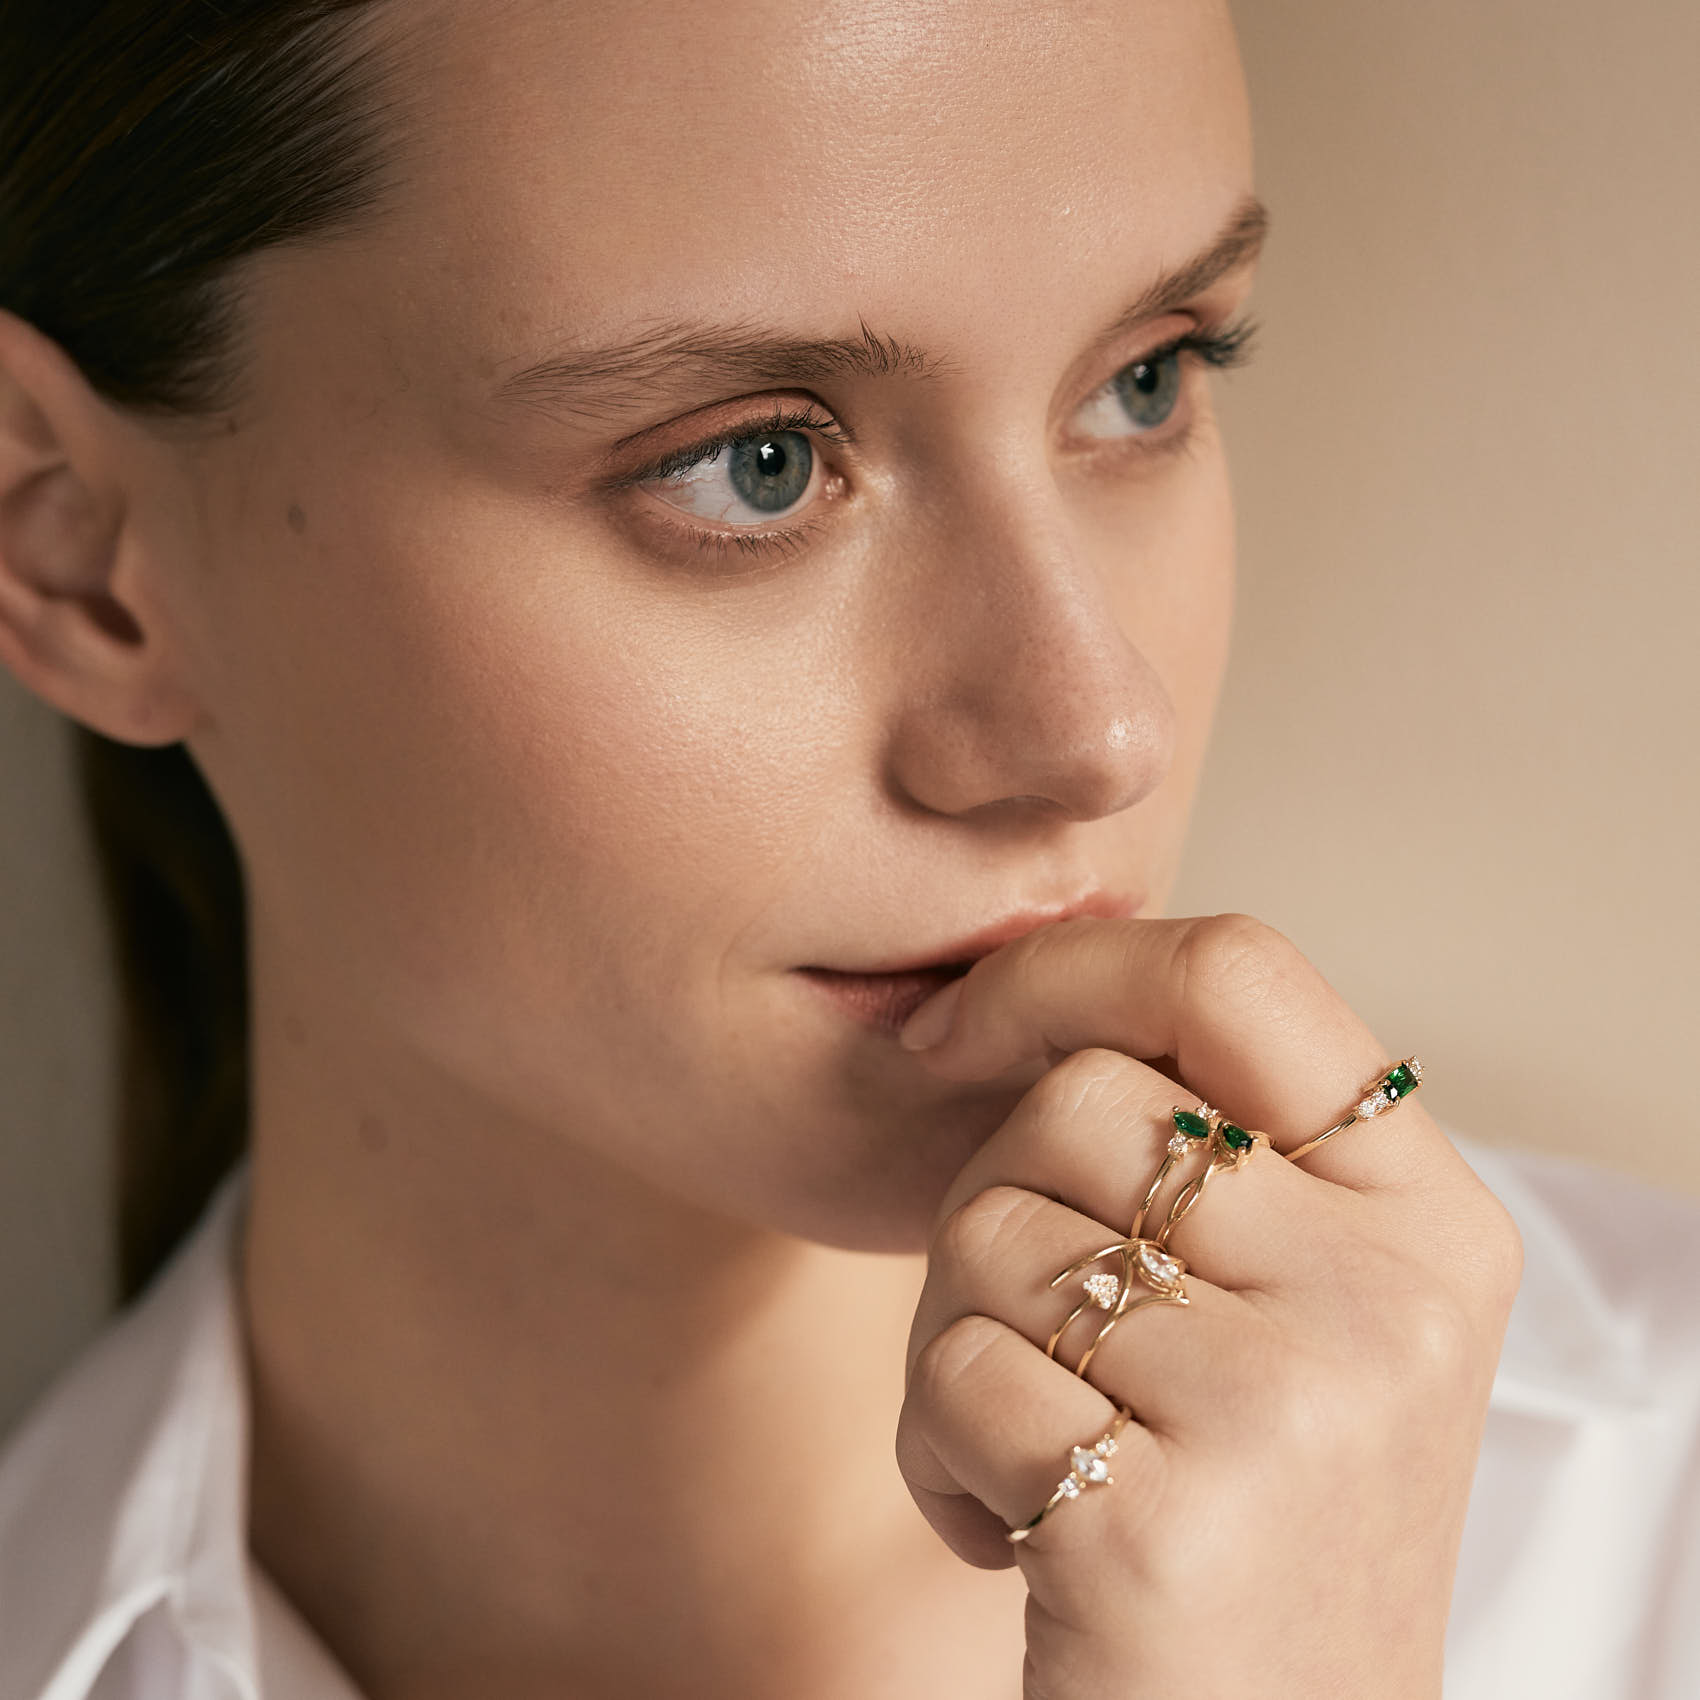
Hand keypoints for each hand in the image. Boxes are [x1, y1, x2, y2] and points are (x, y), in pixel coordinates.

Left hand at [894, 914, 1521, 1699]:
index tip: (955, 1032)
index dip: (1065, 970)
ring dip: (959, 1345)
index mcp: (1427, 1219)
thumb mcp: (1303, 1311)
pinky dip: (938, 1455)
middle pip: (1072, 1101)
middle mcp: (1387, 1299)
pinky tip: (1021, 1539)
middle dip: (994, 1205)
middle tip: (1042, 1339)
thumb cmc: (1250, 1520)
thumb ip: (1217, 1151)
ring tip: (1051, 1449)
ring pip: (988, 1233)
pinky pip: (949, 1375)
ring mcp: (1287, 1411)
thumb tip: (1015, 995)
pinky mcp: (1158, 1524)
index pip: (1236, 971)